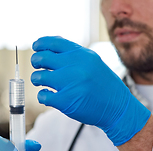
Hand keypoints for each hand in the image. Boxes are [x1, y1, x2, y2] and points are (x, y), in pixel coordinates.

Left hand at [30, 36, 150, 145]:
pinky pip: (42, 95)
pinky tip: (48, 95)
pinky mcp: (65, 101)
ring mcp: (69, 84)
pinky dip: (42, 95)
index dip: (40, 43)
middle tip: (38, 67)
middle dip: (36, 62)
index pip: (53, 42)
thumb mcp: (92, 61)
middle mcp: (74, 66)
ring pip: (38, 77)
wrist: (117, 106)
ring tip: (41, 82)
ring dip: (36, 79)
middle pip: (41, 58)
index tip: (36, 47)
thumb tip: (49, 46)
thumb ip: (73, 54)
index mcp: (81, 54)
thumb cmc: (102, 84)